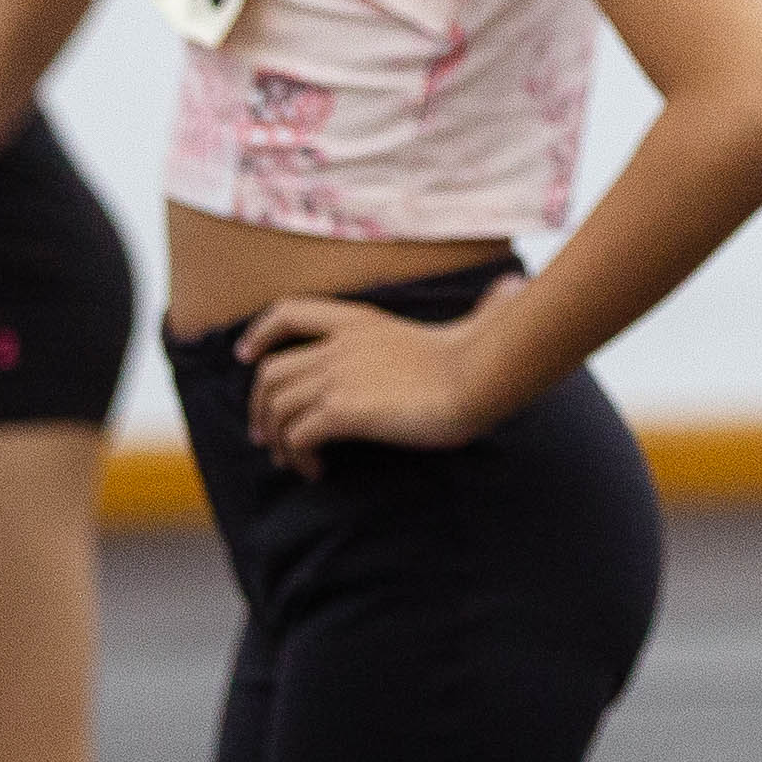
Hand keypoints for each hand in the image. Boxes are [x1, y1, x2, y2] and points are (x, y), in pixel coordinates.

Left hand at [239, 279, 530, 471]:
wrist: (479, 377)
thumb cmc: (486, 357)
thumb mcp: (474, 324)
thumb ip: (486, 308)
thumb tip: (515, 289)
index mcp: (359, 321)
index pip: (288, 312)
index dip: (258, 333)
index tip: (246, 356)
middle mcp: (338, 346)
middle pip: (269, 372)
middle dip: (259, 408)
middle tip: (267, 438)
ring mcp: (337, 376)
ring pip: (276, 408)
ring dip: (276, 440)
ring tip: (292, 462)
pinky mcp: (341, 410)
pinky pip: (298, 436)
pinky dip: (297, 456)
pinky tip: (316, 471)